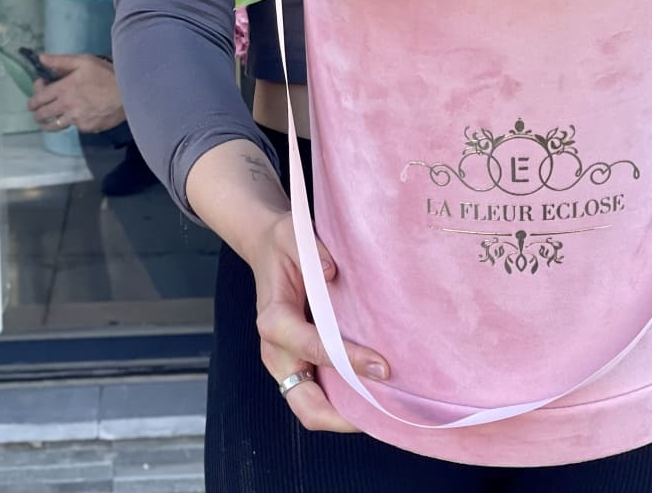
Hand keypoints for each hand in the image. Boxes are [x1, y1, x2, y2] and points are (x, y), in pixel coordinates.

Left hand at [27, 54, 125, 132]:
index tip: (40, 91)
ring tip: (51, 119)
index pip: (38, 98)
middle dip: (37, 112)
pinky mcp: (88, 127)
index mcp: (63, 89)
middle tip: (40, 109)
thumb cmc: (108, 74)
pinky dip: (74, 123)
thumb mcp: (85, 61)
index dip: (33, 97)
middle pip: (42, 115)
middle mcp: (66, 106)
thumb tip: (40, 58)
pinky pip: (75, 127)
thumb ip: (60, 61)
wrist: (131, 91)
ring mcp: (77, 119)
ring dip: (48, 123)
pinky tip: (79, 117)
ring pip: (53, 126)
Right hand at [250, 211, 389, 431]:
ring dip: (345, 414)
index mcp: (274, 321)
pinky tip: (372, 393)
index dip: (349, 361)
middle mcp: (276, 350)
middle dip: (343, 416)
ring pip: (311, 407)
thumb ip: (312, 251)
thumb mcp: (293, 234)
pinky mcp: (296, 362)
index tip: (383, 366)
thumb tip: (333, 272)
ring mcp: (285, 361)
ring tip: (385, 409)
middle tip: (385, 412)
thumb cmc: (282, 243)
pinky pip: (317, 393)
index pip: (315, 349)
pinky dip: (342, 401)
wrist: (266, 248)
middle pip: (305, 404)